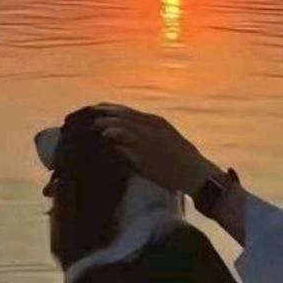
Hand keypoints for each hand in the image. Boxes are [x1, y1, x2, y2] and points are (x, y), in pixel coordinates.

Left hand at [93, 104, 219, 195]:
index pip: (128, 112)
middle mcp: (151, 125)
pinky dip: (114, 135)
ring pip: (123, 124)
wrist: (196, 173)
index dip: (110, 109)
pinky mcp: (147, 151)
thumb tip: (129, 141)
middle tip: (86, 113)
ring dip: (106, 122)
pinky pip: (127, 140)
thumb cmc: (183, 161)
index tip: (95, 109)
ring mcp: (149, 137)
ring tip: (91, 124)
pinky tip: (104, 135)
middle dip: (104, 113)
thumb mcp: (166, 141)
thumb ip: (148, 137)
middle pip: (122, 114)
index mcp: (156, 122)